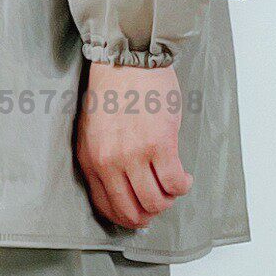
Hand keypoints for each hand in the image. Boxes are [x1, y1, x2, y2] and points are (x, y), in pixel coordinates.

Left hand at [76, 58, 191, 231]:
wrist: (128, 59)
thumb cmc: (113, 90)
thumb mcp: (93, 130)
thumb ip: (103, 159)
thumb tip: (122, 186)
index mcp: (91, 159)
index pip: (106, 207)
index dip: (126, 216)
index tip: (138, 213)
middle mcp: (110, 162)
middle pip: (132, 212)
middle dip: (148, 215)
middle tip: (159, 203)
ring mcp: (134, 155)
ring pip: (156, 202)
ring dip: (168, 200)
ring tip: (172, 186)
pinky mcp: (160, 144)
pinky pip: (174, 183)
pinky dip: (182, 186)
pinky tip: (184, 177)